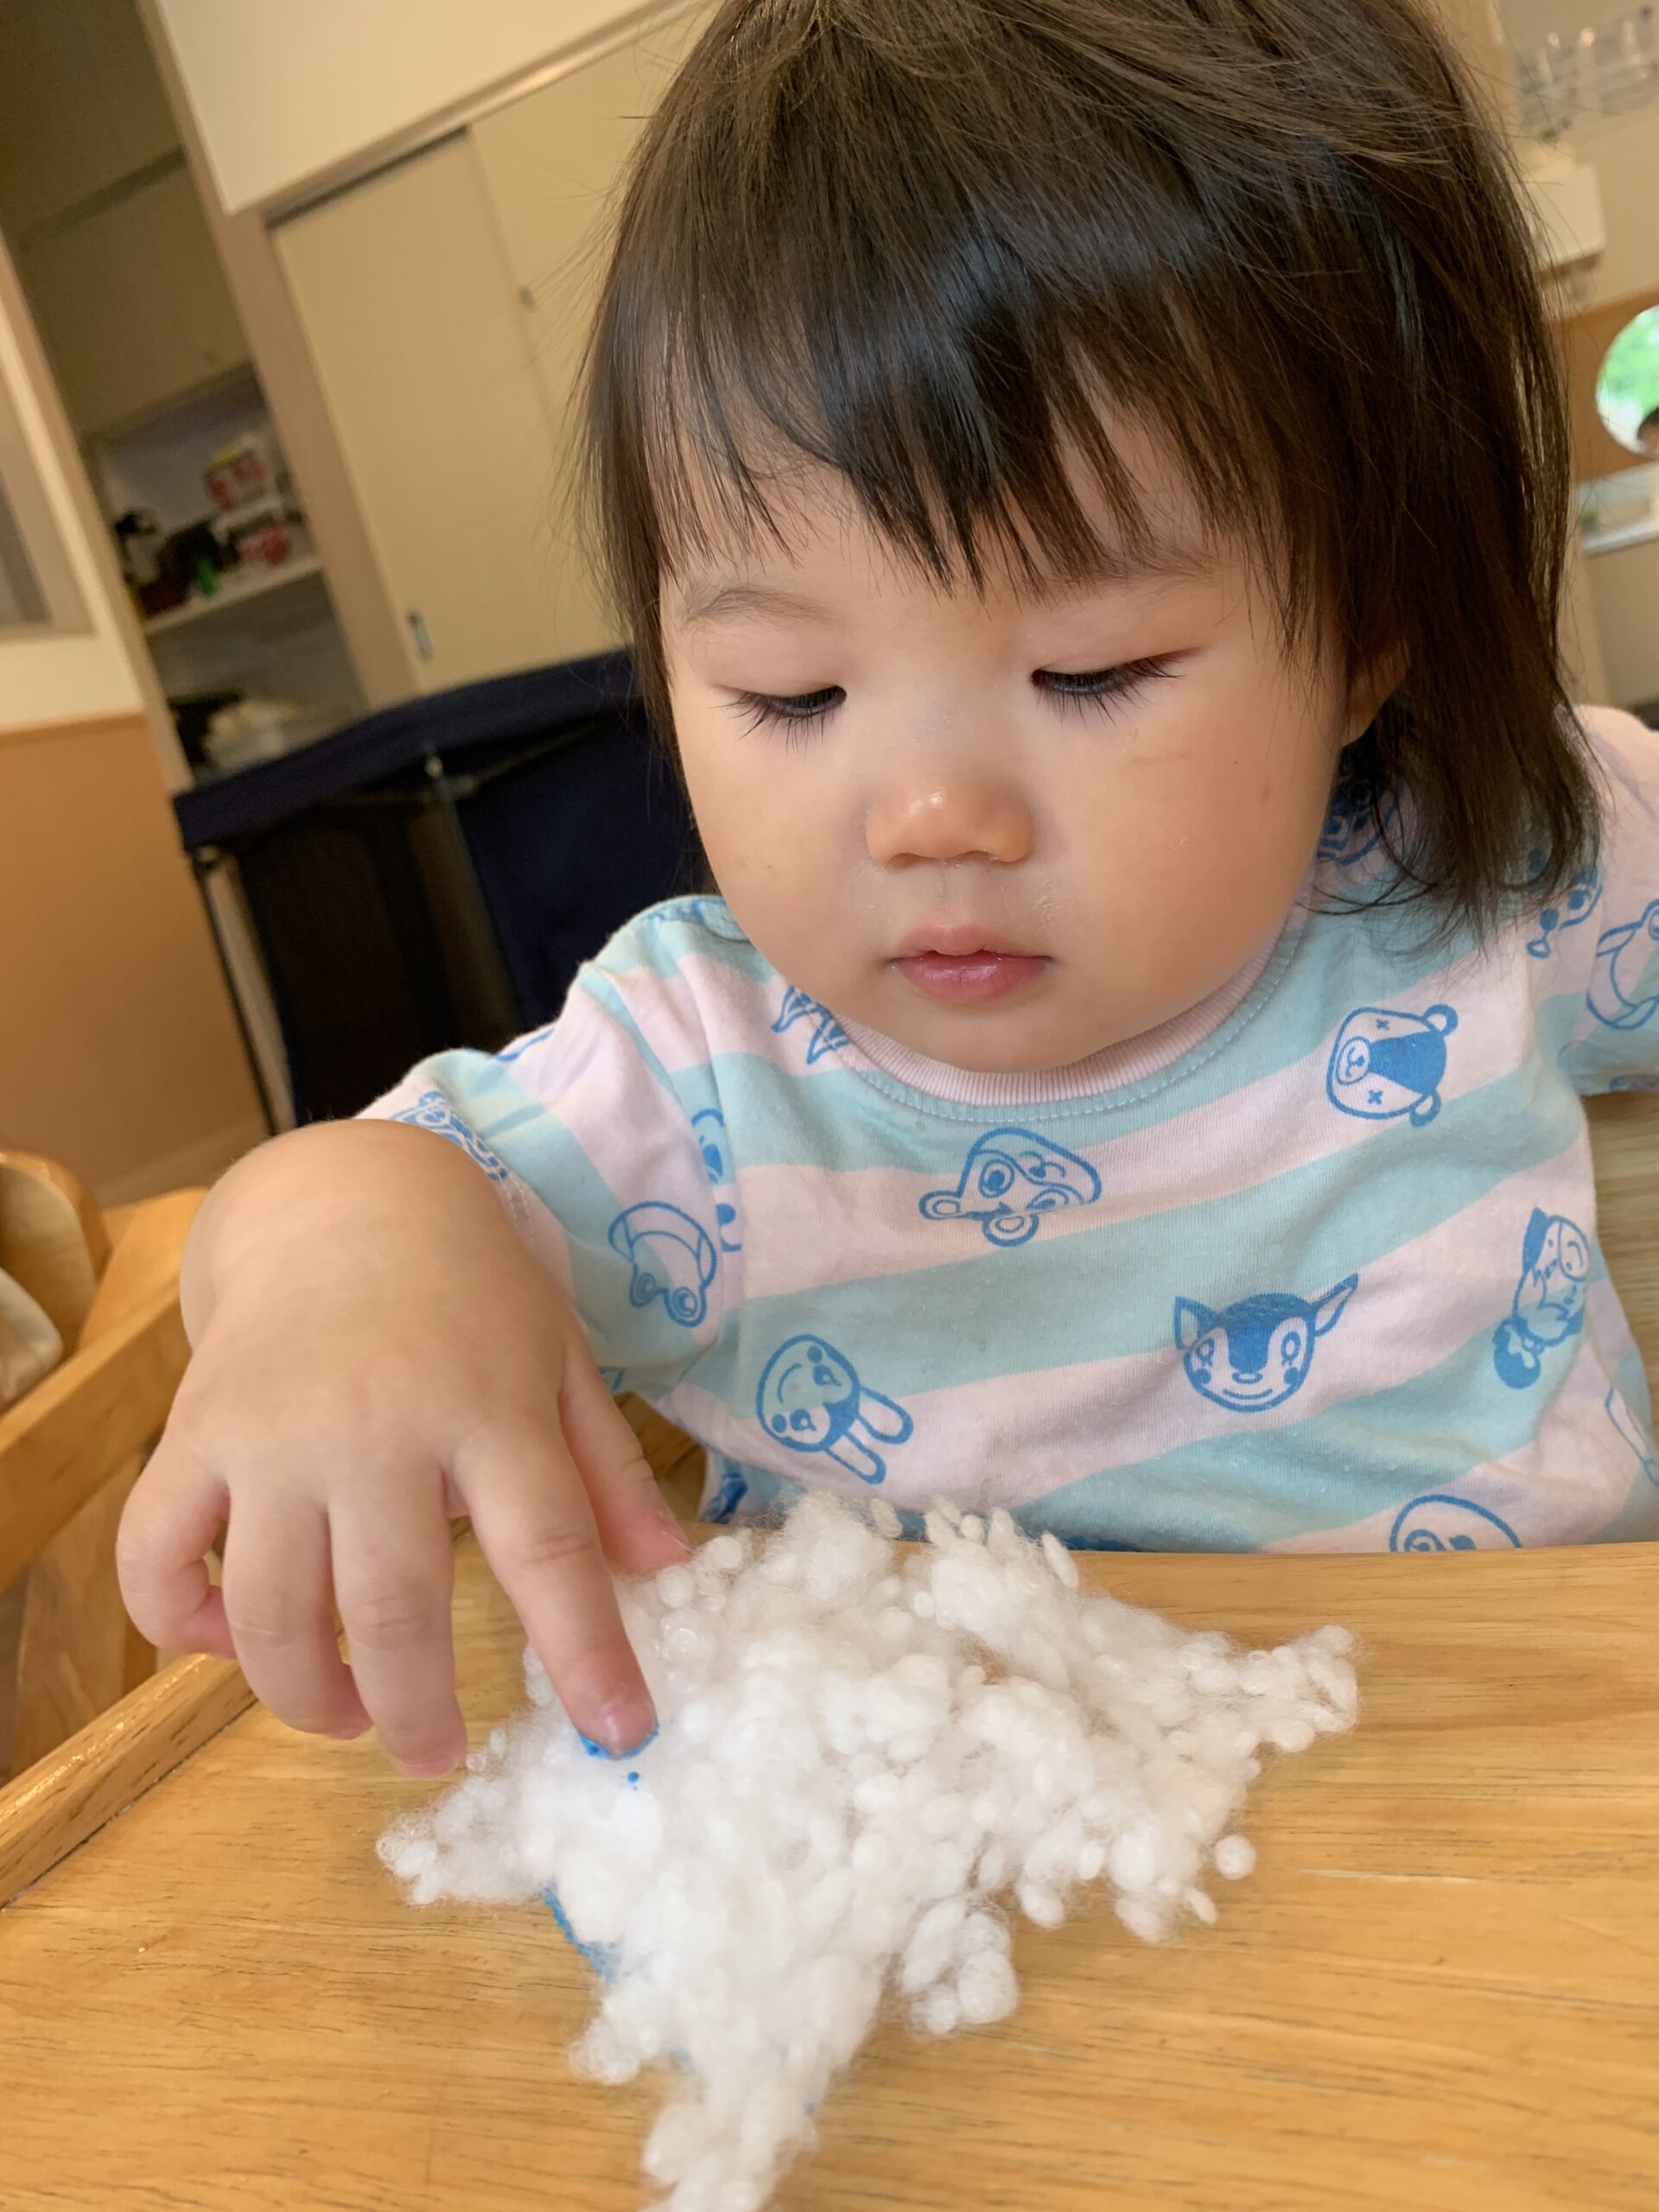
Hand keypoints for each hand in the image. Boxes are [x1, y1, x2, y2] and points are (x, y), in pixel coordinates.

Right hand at [117, 1124, 689, 1776]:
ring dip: (305, 1696)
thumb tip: (670, 1567)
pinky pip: (157, 1559)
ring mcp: (273, 1433)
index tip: (619, 1731)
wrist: (344, 1203)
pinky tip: (231, 1642)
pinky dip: (183, 1626)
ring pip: (272, 1611)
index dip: (587, 1651)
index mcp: (490, 1406)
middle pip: (395, 1608)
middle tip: (437, 1752)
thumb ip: (609, 1469)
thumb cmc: (472, 1293)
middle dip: (419, 1711)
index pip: (550, 1547)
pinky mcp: (194, 1434)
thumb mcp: (561, 1359)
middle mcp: (377, 1424)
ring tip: (347, 1717)